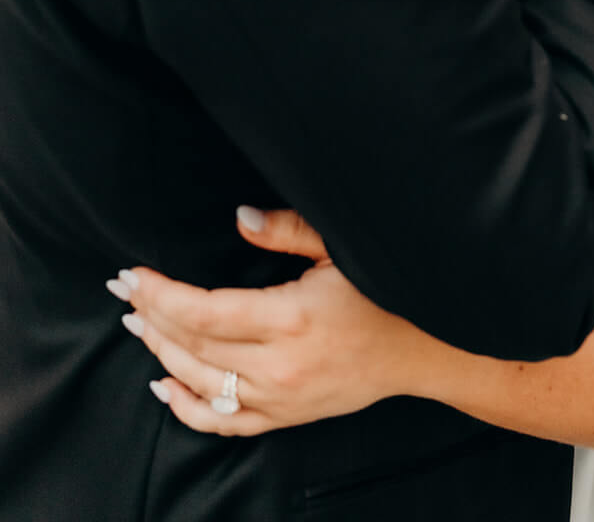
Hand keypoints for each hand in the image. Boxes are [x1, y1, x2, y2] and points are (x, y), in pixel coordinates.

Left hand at [109, 209, 432, 435]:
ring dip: (161, 354)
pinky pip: (224, 423)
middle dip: (151, 316)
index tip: (134, 275)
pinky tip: (164, 386)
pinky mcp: (286, 416)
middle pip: (193, 345)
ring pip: (201, 383)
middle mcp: (280, 365)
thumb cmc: (384, 290)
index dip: (161, 294)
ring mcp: (281, 398)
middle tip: (124, 291)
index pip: (204, 311)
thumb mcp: (340, 247)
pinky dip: (187, 408)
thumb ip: (288, 230)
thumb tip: (240, 217)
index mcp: (292, 318)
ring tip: (137, 325)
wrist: (422, 348)